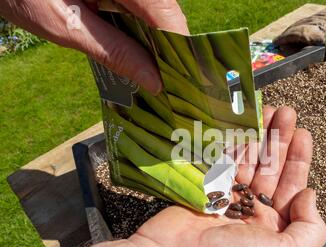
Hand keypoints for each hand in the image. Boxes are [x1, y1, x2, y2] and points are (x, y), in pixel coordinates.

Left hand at [0, 0, 188, 93]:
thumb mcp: (66, 25)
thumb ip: (114, 51)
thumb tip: (154, 81)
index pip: (164, 11)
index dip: (179, 46)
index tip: (183, 81)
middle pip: (164, 9)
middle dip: (168, 47)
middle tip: (170, 83)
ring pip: (155, 8)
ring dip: (155, 40)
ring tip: (156, 73)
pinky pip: (139, 5)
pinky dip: (140, 29)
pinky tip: (138, 51)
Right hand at [129, 106, 325, 246]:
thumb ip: (311, 228)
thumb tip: (309, 195)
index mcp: (275, 230)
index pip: (292, 188)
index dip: (299, 160)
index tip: (303, 134)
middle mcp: (253, 214)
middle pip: (272, 170)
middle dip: (281, 142)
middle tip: (287, 115)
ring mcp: (229, 200)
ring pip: (249, 162)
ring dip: (261, 137)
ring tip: (271, 112)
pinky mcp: (207, 190)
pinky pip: (225, 162)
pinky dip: (236, 144)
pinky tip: (245, 127)